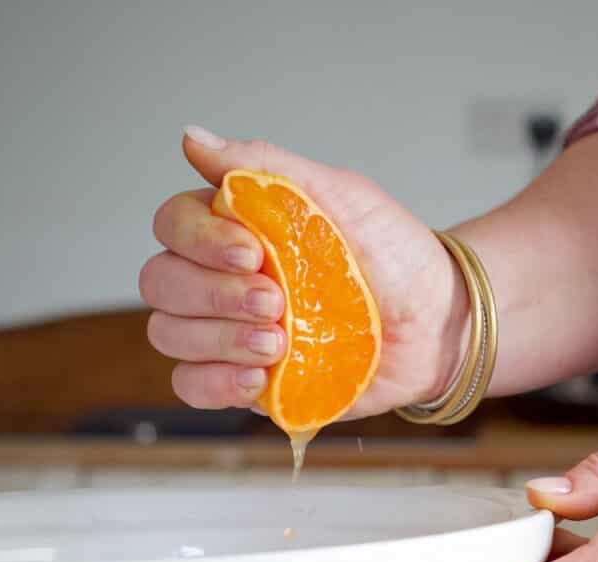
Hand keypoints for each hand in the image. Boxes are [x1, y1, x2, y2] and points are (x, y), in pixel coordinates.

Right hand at [139, 126, 463, 413]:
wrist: (436, 323)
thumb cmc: (394, 257)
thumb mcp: (339, 196)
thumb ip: (266, 167)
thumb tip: (192, 138)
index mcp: (235, 230)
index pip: (173, 226)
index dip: (200, 241)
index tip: (254, 252)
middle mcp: (222, 281)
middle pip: (161, 283)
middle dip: (214, 295)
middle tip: (277, 302)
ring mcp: (231, 334)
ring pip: (170, 336)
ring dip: (218, 339)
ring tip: (279, 342)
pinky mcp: (249, 382)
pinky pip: (193, 386)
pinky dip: (215, 382)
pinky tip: (259, 375)